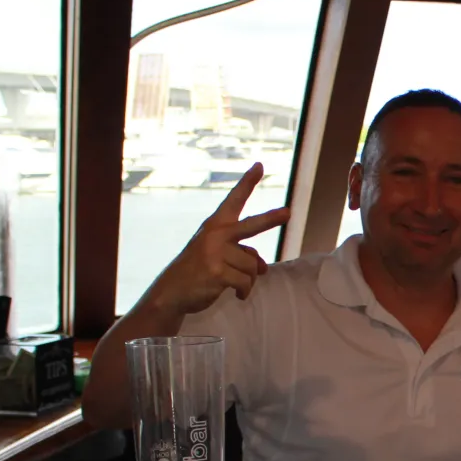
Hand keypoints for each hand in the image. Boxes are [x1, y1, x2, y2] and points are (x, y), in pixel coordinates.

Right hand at [146, 164, 288, 318]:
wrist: (172, 292)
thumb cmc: (198, 270)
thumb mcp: (217, 255)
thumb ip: (242, 254)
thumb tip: (263, 268)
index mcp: (215, 225)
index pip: (234, 200)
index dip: (247, 183)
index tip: (259, 166)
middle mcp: (216, 235)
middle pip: (251, 226)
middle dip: (271, 219)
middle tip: (288, 213)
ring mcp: (216, 253)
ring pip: (253, 265)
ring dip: (249, 279)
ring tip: (234, 284)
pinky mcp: (218, 273)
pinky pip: (246, 282)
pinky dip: (245, 291)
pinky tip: (237, 295)